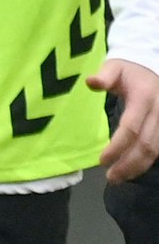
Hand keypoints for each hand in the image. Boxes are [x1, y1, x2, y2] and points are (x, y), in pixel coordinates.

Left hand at [92, 59, 158, 183]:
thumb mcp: (115, 66)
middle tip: (110, 177)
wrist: (152, 66)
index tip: (102, 160)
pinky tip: (132, 170)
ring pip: (155, 150)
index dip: (118, 146)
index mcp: (144, 98)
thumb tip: (91, 82)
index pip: (131, 128)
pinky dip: (146, 161)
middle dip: (128, 164)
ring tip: (119, 178)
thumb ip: (105, 75)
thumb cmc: (129, 69)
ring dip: (138, 167)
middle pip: (146, 145)